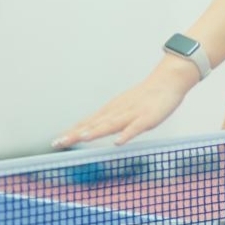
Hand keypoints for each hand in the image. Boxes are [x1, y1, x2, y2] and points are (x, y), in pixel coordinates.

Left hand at [52, 59, 199, 148]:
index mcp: (111, 110)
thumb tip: (91, 130)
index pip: (88, 123)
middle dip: (76, 133)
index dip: (72, 132)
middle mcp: (118, 111)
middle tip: (58, 142)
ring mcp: (132, 114)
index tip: (56, 141)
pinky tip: (119, 142)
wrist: (167, 81)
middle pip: (94, 124)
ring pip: (111, 124)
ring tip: (82, 137)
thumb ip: (108, 121)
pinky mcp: (148, 118)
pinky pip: (136, 128)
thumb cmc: (146, 97)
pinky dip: (127, 134)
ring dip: (96, 131)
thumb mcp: (124, 109)